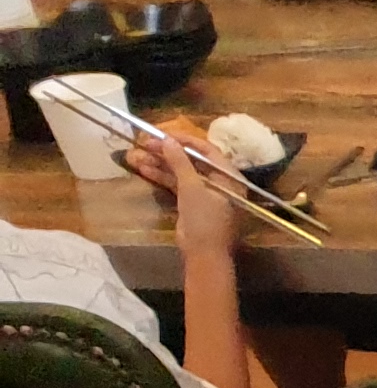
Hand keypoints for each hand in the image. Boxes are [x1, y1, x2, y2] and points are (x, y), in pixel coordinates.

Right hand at [129, 133, 243, 258]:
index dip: (185, 140)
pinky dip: (161, 177)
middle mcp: (219, 183)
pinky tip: (142, 168)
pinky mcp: (192, 203)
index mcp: (229, 178)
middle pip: (191, 160)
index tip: (163, 133)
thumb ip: (180, 162)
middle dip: (167, 152)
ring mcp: (205, 193)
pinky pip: (176, 184)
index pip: (207, 151)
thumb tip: (168, 140)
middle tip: (145, 143)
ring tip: (137, 155)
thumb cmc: (205, 220)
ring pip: (180, 172)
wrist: (203, 254)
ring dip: (159, 163)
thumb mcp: (192, 187)